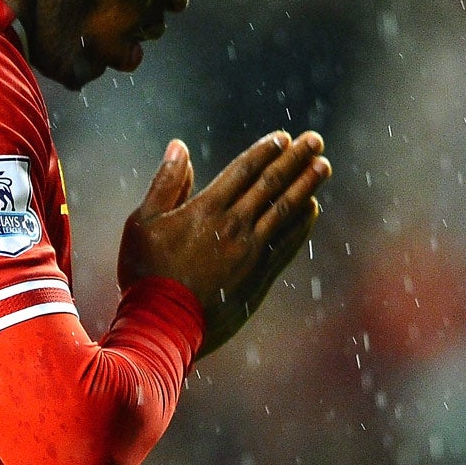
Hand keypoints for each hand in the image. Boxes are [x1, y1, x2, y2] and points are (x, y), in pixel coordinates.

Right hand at [117, 129, 330, 357]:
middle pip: (271, 185)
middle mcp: (234, 227)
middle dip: (295, 160)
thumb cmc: (146, 274)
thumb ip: (165, 183)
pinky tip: (311, 210)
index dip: (266, 151)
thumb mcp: (142, 223)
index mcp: (205, 210)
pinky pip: (287, 244)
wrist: (164, 327)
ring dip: (306, 186)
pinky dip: (302, 224)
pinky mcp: (259, 277)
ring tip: (323, 166)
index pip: (244, 171)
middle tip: (315, 141)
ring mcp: (251, 253)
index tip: (284, 137)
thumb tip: (179, 147)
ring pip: (285, 211)